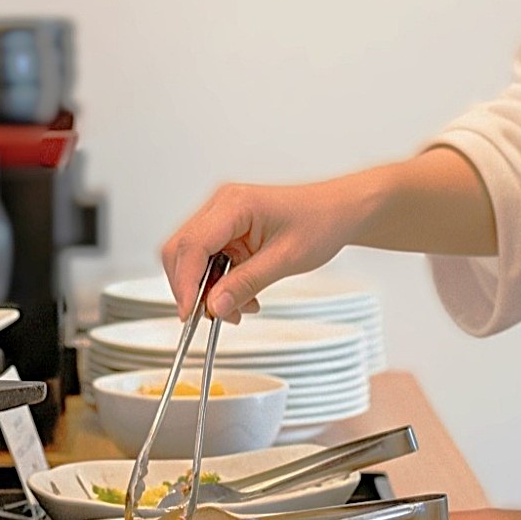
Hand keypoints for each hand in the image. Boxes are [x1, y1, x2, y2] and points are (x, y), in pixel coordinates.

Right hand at [160, 178, 368, 321]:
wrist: (339, 211)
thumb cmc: (321, 221)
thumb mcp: (286, 259)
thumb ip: (246, 283)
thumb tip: (214, 306)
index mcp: (234, 204)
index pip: (191, 245)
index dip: (184, 283)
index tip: (189, 312)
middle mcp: (221, 206)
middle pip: (181, 251)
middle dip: (192, 288)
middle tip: (213, 315)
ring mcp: (222, 217)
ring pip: (192, 259)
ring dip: (208, 289)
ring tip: (238, 308)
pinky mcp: (227, 231)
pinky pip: (209, 261)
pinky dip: (219, 283)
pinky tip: (241, 295)